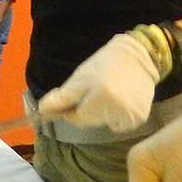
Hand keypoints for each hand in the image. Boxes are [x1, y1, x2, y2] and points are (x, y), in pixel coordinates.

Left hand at [36, 32, 160, 134]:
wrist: (139, 56)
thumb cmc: (105, 64)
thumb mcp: (80, 78)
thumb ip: (61, 98)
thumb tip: (42, 111)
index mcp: (100, 99)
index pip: (76, 118)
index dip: (72, 110)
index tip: (77, 97)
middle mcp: (116, 111)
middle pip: (90, 122)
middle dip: (88, 110)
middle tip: (96, 91)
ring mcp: (130, 117)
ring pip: (104, 124)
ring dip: (103, 114)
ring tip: (110, 93)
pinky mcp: (140, 119)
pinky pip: (120, 125)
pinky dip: (117, 116)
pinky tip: (122, 100)